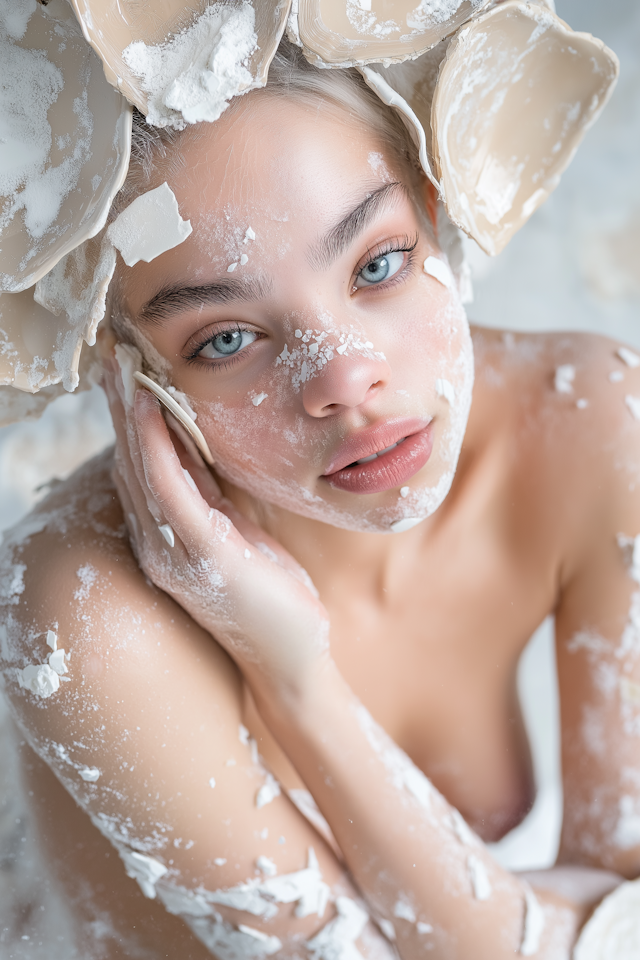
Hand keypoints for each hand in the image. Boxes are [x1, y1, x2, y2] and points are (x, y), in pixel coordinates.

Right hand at [103, 360, 330, 701]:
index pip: (140, 464)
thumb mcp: (239, 530)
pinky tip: (154, 408)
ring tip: (122, 366)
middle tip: (110, 350)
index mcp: (169, 534)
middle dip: (120, 404)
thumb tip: (202, 445)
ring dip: (130, 414)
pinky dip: (158, 446)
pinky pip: (171, 490)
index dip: (130, 415)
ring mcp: (173, 552)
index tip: (125, 366)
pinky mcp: (203, 556)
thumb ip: (214, 493)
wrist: (292, 656)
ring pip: (141, 468)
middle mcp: (157, 542)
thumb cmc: (270, 592)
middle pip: (129, 460)